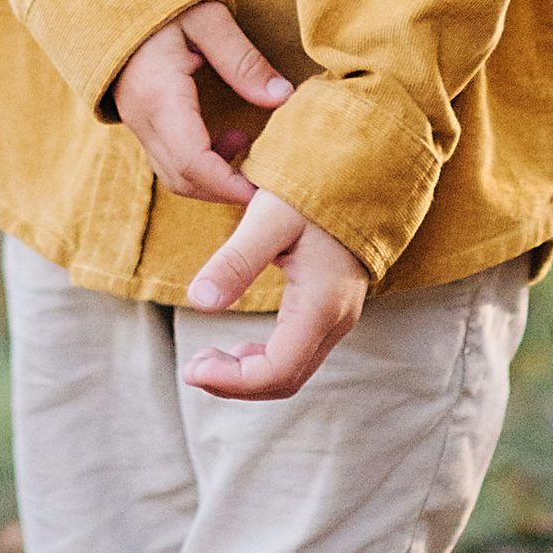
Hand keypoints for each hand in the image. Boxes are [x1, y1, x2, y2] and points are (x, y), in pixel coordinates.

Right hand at [112, 4, 292, 207]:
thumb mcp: (208, 19)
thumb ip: (243, 60)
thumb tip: (283, 97)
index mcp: (158, 96)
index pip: (192, 161)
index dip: (229, 185)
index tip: (265, 189)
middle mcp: (142, 119)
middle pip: (183, 179)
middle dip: (225, 190)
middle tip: (268, 182)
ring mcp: (137, 123)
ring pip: (174, 175)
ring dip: (213, 179)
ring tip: (250, 149)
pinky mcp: (141, 121)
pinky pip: (169, 160)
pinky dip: (201, 165)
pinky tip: (229, 140)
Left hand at [183, 186, 368, 399]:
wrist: (360, 169)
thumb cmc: (314, 188)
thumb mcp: (269, 218)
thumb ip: (236, 260)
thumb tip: (199, 301)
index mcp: (321, 305)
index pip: (277, 371)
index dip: (232, 381)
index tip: (191, 368)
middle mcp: (336, 319)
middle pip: (285, 380)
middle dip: (236, 382)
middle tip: (192, 367)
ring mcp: (339, 316)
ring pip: (293, 370)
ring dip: (249, 374)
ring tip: (207, 359)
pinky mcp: (334, 307)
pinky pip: (300, 352)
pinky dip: (266, 359)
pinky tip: (240, 348)